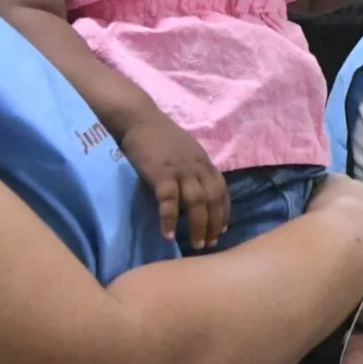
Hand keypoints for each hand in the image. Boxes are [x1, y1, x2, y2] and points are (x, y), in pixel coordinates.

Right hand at [120, 113, 228, 248]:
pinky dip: (170, 218)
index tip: (222, 230)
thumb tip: (195, 194)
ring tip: (196, 245)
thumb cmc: (159, 135)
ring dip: (198, 226)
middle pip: (213, 199)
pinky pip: (169, 199)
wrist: (139, 118)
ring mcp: (180, 169)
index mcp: (204, 162)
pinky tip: (169, 234)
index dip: (223, 212)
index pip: (221, 190)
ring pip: (197, 202)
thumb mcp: (185, 151)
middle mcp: (197, 166)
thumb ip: (193, 169)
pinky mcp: (161, 172)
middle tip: (210, 244)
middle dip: (214, 224)